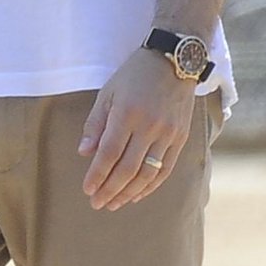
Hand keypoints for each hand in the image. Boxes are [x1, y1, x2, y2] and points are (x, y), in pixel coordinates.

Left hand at [78, 51, 198, 211]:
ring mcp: (168, 134)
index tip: (87, 190)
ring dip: (128, 192)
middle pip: (127, 168)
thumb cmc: (134, 75)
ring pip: (147, 173)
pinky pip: (166, 169)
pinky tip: (137, 194)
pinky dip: (150, 186)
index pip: (109, 153)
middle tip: (97, 204)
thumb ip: (95, 124)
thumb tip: (84, 153)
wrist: (174, 61)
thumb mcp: (108, 93)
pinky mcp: (181, 138)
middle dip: (110, 190)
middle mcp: (149, 126)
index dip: (97, 175)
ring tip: (114, 203)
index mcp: (127, 114)